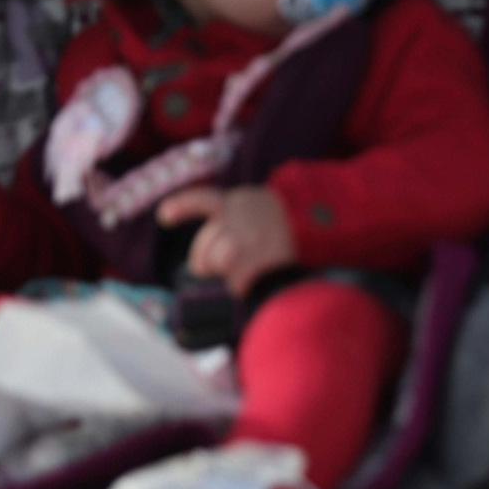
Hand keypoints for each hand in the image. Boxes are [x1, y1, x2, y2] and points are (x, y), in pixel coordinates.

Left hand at [157, 186, 296, 297]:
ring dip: (230, 275)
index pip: (201, 201)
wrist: (323, 220)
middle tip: (223, 269)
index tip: (165, 216)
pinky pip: (236, 281)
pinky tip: (249, 285)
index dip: (179, 208)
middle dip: (207, 263)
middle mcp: (236, 216)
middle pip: (204, 249)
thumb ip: (239, 221)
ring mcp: (245, 235)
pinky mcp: (256, 256)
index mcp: (237, 202)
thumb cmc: (294, 223)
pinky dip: (241, 286)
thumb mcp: (264, 208)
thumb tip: (219, 254)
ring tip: (247, 274)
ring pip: (218, 264)